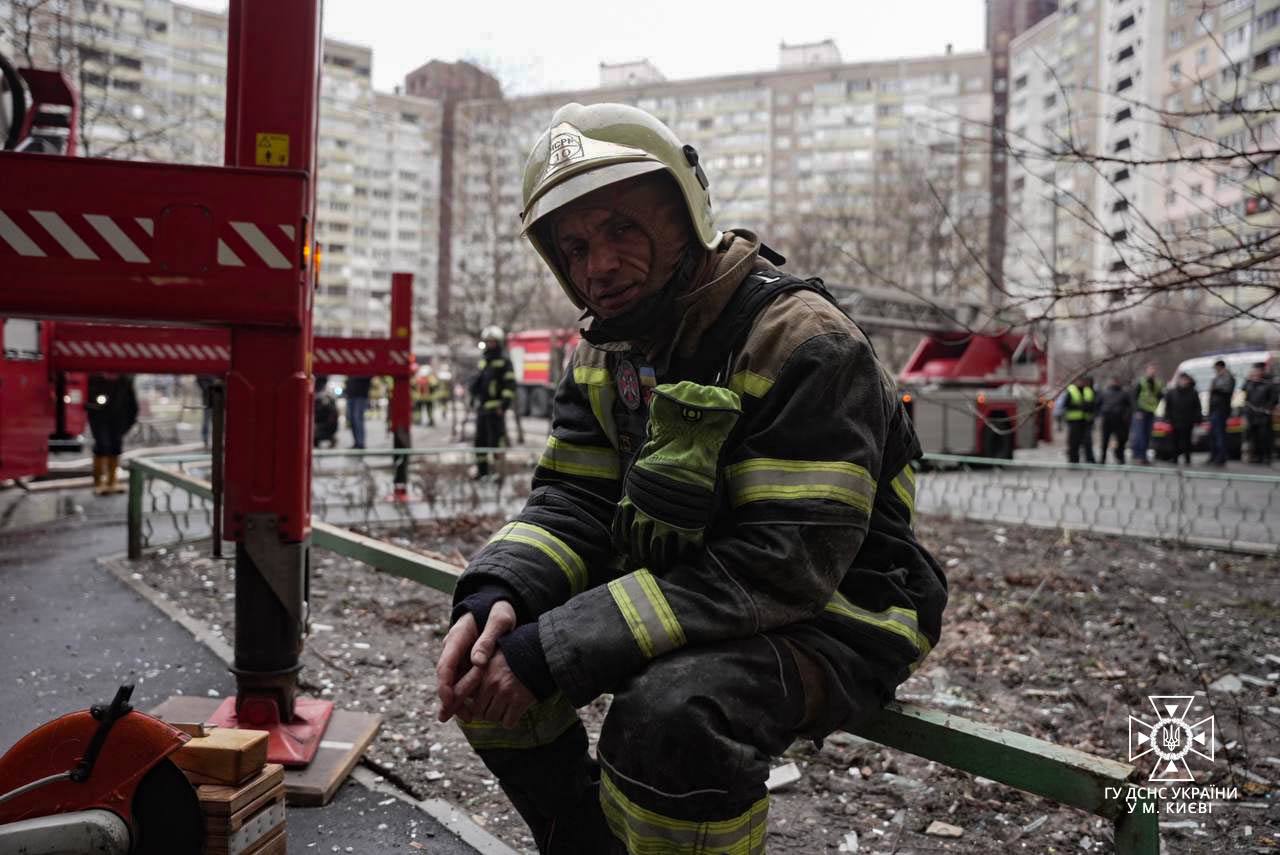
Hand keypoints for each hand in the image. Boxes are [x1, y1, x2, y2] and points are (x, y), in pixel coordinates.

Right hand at [435, 601, 516, 722]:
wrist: (497, 604)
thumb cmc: (499, 610)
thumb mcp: (499, 621)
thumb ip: (488, 639)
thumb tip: (477, 662)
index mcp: (457, 637)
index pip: (445, 665)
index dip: (445, 685)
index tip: (449, 701)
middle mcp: (453, 647)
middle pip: (446, 677)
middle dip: (450, 699)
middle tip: (458, 717)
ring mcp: (458, 654)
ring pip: (452, 680)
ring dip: (457, 700)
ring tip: (467, 718)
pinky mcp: (466, 659)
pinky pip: (461, 679)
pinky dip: (465, 693)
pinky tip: (472, 708)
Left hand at [456, 649, 535, 727]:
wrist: (541, 651)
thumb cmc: (517, 653)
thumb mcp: (494, 655)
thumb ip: (480, 670)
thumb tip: (468, 690)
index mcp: (483, 672)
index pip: (464, 695)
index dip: (465, 703)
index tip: (466, 708)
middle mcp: (492, 683)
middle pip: (479, 711)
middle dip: (485, 711)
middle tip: (494, 707)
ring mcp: (505, 693)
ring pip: (493, 718)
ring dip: (498, 716)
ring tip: (505, 708)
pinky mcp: (520, 701)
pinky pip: (508, 722)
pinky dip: (510, 720)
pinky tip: (514, 712)